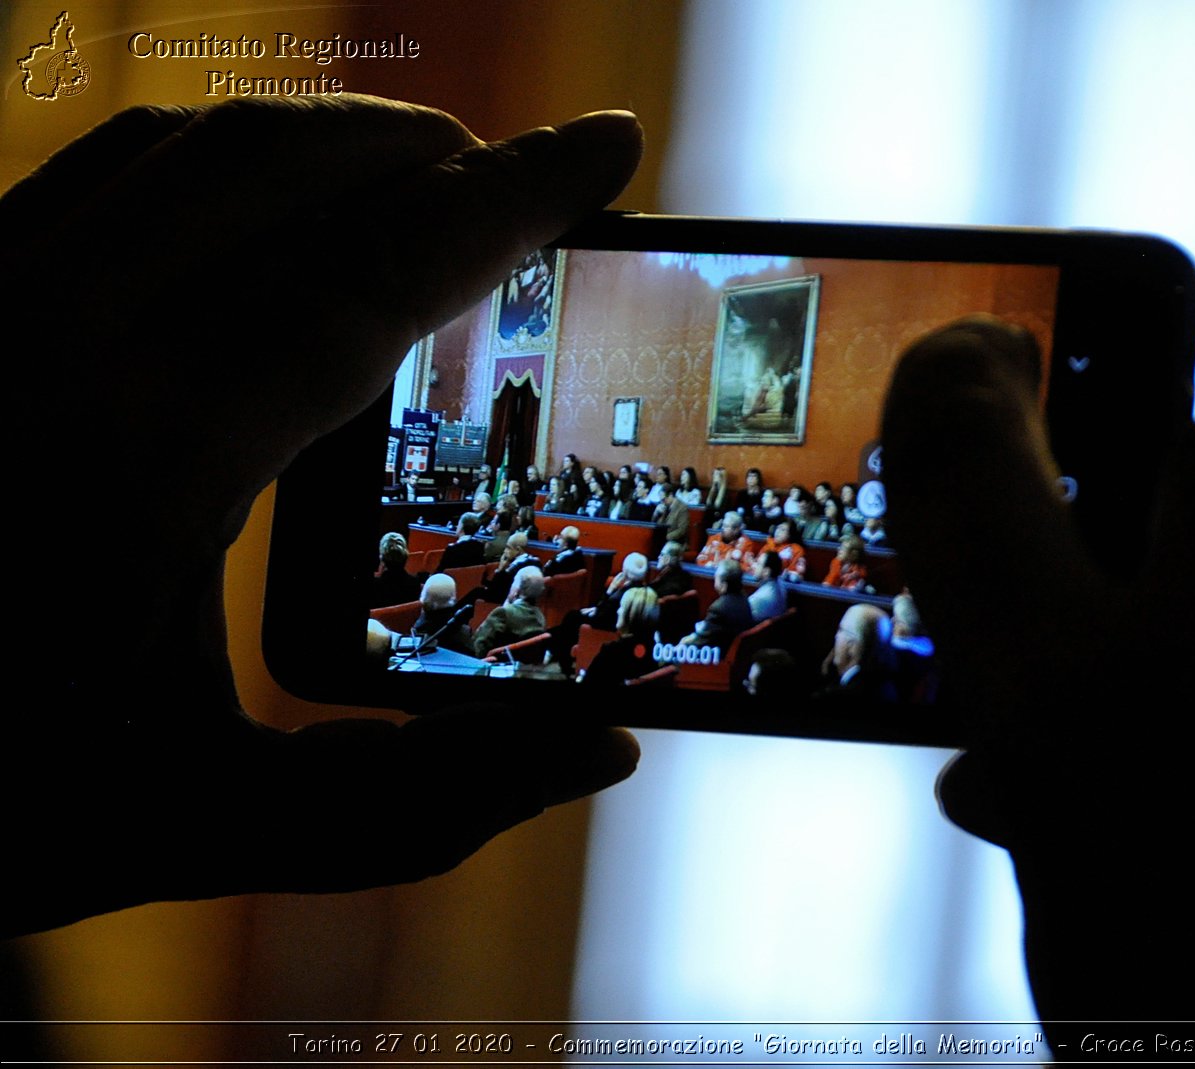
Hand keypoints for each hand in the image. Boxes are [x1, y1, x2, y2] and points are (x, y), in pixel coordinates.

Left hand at [6, 97, 643, 936]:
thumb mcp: (209, 824)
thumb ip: (420, 802)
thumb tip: (602, 755)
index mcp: (155, 447)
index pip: (382, 273)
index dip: (515, 203)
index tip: (609, 146)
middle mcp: (63, 336)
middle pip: (295, 169)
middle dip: (439, 152)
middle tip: (530, 179)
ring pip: (194, 146)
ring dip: (332, 142)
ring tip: (421, 178)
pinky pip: (102, 169)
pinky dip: (215, 157)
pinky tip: (260, 203)